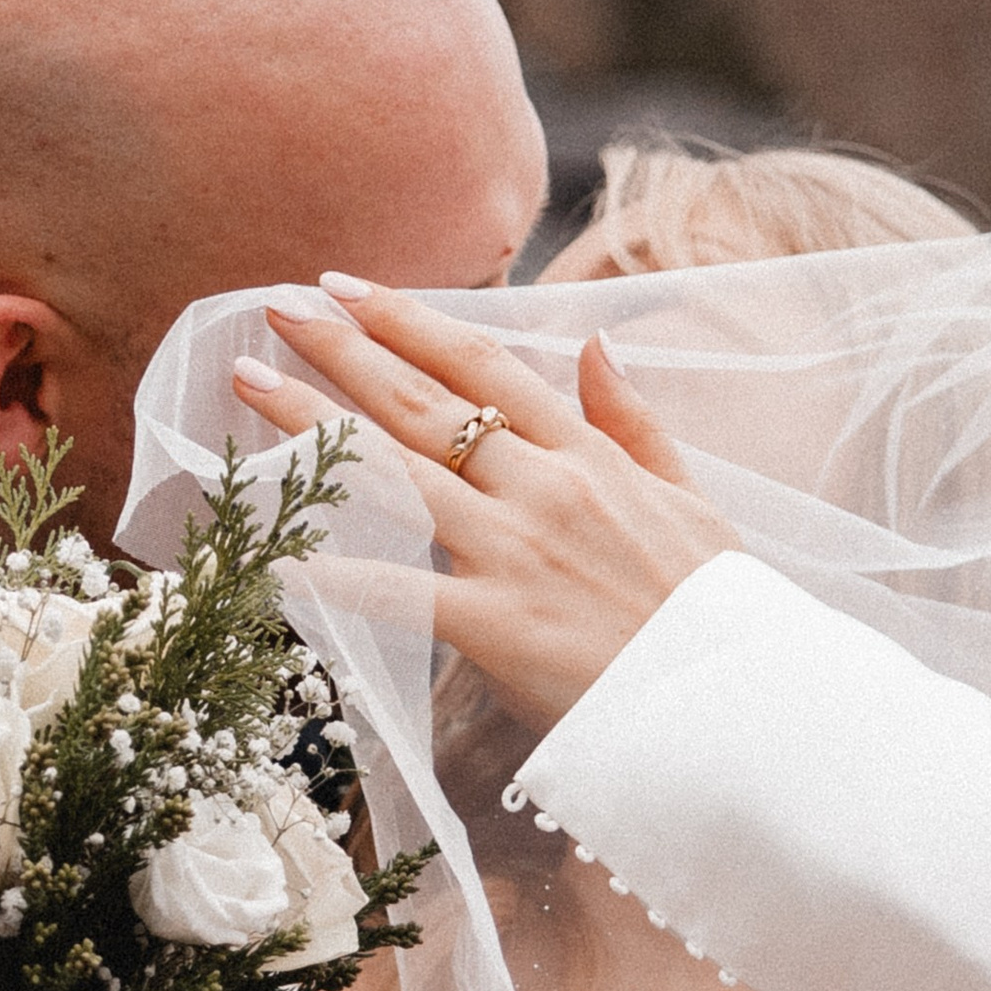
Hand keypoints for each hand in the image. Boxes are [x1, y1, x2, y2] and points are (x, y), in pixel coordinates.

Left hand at [232, 275, 735, 728]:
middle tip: (274, 307)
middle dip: (341, 347)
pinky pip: (392, 590)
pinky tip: (265, 550)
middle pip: (423, 400)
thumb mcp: (692, 498)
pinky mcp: (494, 624)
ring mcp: (514, 553)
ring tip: (249, 384)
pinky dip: (326, 571)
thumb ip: (634, 420)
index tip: (348, 287)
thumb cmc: (717, 612)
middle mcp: (543, 487)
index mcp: (586, 455)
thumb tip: (596, 343)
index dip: (407, 318)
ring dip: (313, 423)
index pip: (482, 365)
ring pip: (395, 470)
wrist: (741, 703)